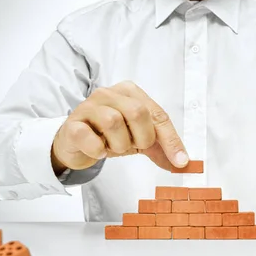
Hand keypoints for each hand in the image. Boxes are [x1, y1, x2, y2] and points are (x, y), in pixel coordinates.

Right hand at [51, 81, 188, 173]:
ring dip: (119, 144)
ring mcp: (88, 107)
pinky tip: (99, 151)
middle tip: (133, 147)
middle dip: (141, 138)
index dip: (171, 139)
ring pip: (113, 121)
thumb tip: (183, 163)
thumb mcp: (139, 139)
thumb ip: (161, 148)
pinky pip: (88, 136)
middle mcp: (109, 94)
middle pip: (138, 113)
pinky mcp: (72, 124)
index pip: (157, 114)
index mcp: (130, 92)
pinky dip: (97, 149)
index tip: (180, 161)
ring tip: (113, 147)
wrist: (76, 144)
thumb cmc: (109, 136)